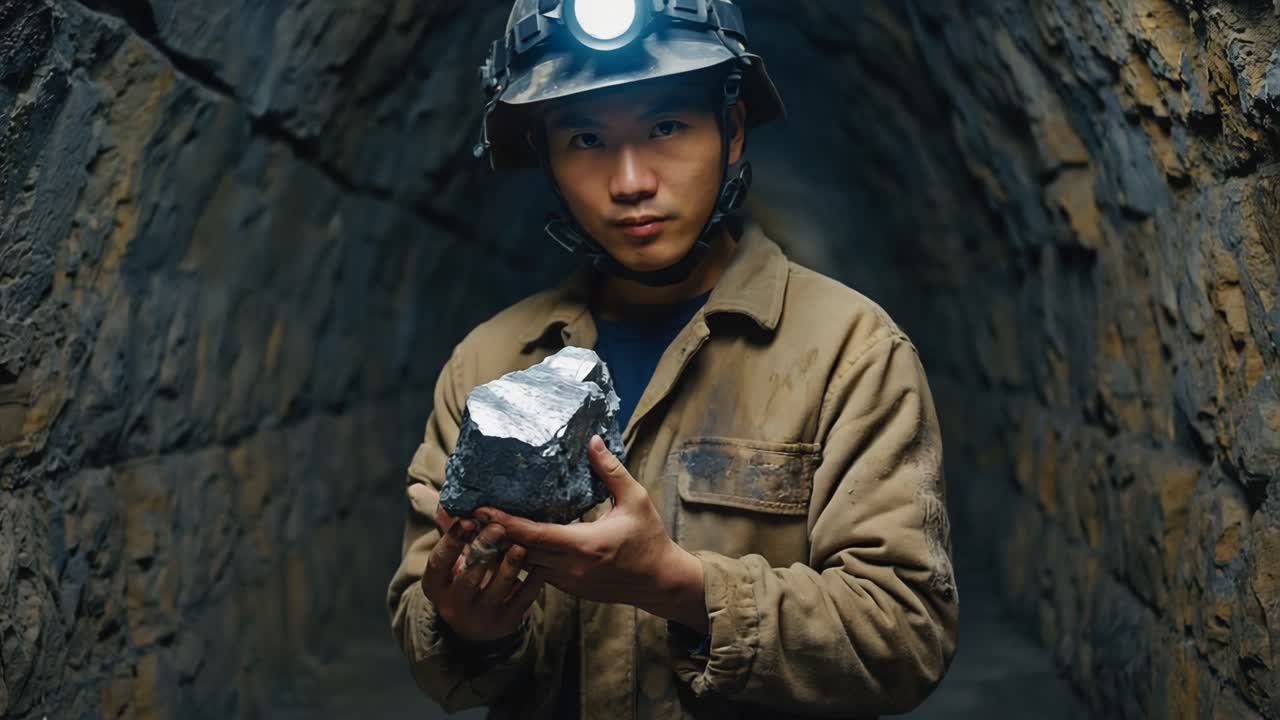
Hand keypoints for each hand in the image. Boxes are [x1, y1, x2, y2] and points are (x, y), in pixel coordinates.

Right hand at [420, 508, 544, 644]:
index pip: (439, 562)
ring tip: (521, 546)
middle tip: (499, 528)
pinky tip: (541, 564)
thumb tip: (434, 499)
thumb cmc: (462, 581)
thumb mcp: (450, 563)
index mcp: (435, 586)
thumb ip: (448, 534)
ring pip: (497, 589)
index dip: (452, 540)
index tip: (468, 520)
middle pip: (469, 576)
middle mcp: (454, 605)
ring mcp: (481, 616)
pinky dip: (532, 581)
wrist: (475, 628)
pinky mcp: (506, 623)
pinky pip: (522, 600)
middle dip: (484, 549)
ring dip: (510, 566)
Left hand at [476, 435, 706, 632]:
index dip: (504, 523)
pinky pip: (535, 574)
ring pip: (524, 567)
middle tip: (465, 515)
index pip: (534, 535)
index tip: (480, 509)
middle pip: (520, 552)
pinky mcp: (569, 589)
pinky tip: (504, 546)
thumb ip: (611, 471)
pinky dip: (519, 560)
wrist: (659, 582)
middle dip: (492, 535)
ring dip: (501, 550)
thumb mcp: (635, 500)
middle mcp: (571, 568)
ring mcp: (568, 582)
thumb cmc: (648, 539)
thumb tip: (593, 441)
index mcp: (585, 545)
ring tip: (476, 530)